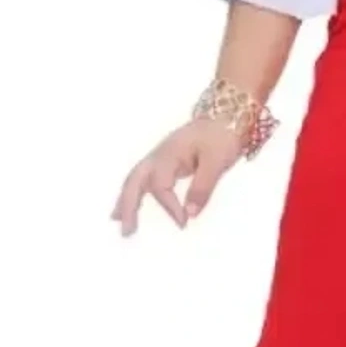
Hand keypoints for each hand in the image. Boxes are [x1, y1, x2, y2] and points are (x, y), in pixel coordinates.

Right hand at [110, 119, 243, 236]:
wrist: (228, 114)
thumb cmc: (223, 135)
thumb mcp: (216, 162)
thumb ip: (202, 188)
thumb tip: (189, 215)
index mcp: (169, 154)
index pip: (160, 186)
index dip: (169, 206)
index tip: (183, 223)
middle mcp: (159, 155)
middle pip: (134, 180)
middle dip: (128, 206)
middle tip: (126, 232)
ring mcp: (160, 156)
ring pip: (135, 178)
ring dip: (126, 199)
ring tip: (117, 221)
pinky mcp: (166, 159)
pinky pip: (144, 177)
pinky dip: (135, 191)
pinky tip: (133, 205)